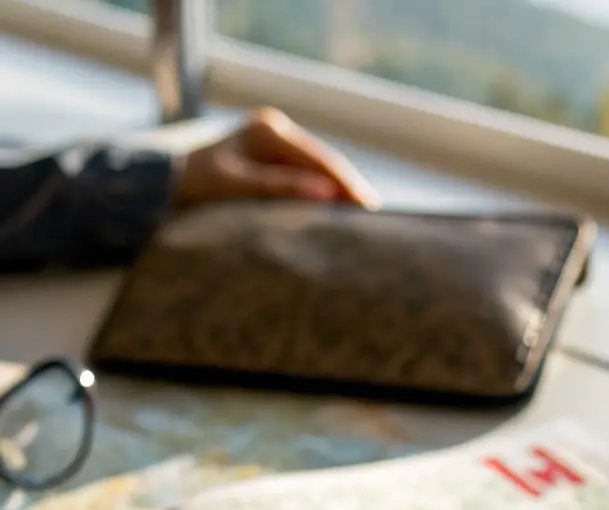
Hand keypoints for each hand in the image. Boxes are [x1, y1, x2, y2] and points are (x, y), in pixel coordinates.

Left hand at [175, 107, 378, 208]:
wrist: (168, 182)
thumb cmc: (198, 186)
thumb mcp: (238, 187)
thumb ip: (281, 188)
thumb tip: (327, 193)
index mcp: (268, 131)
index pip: (320, 160)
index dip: (347, 186)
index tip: (369, 210)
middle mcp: (275, 128)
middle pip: (323, 163)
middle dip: (349, 189)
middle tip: (376, 218)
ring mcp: (275, 139)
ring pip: (318, 169)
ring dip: (339, 193)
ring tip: (363, 217)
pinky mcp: (273, 154)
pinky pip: (306, 174)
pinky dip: (323, 192)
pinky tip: (339, 209)